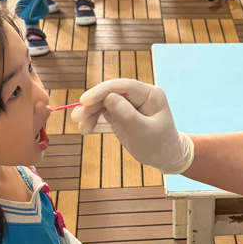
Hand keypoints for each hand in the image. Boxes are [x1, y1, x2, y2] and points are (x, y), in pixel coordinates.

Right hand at [71, 78, 193, 173]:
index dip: (103, 90)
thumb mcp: (143, 132)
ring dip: (90, 113)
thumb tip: (108, 97)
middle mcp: (138, 95)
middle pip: (110, 93)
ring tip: (81, 127)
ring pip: (103, 102)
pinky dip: (94, 120)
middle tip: (77, 117)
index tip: (85, 100)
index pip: (124, 86)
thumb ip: (127, 114)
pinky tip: (85, 129)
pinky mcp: (120, 113)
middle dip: (92, 104)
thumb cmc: (159, 145)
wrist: (165, 157)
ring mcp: (128, 103)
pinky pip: (103, 112)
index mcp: (150, 94)